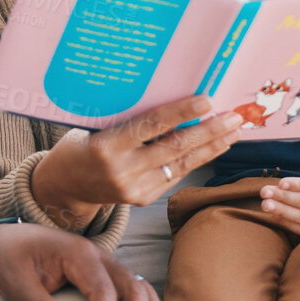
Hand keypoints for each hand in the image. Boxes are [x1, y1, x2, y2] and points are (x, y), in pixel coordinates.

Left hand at [0, 221, 172, 300]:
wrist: (10, 241)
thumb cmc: (11, 259)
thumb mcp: (13, 279)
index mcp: (79, 254)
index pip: (103, 290)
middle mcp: (101, 257)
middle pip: (134, 290)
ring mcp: (109, 266)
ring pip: (144, 292)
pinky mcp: (110, 278)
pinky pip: (138, 295)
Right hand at [35, 96, 241, 222]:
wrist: (64, 184)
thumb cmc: (82, 144)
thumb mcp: (96, 127)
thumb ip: (130, 120)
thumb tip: (174, 103)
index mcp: (106, 146)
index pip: (151, 126)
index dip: (181, 113)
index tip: (207, 101)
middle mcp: (121, 170)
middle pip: (174, 147)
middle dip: (208, 131)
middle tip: (234, 116)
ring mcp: (133, 188)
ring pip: (181, 164)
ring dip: (210, 147)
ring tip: (233, 132)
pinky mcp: (142, 199)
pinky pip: (173, 176)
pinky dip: (194, 160)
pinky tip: (211, 148)